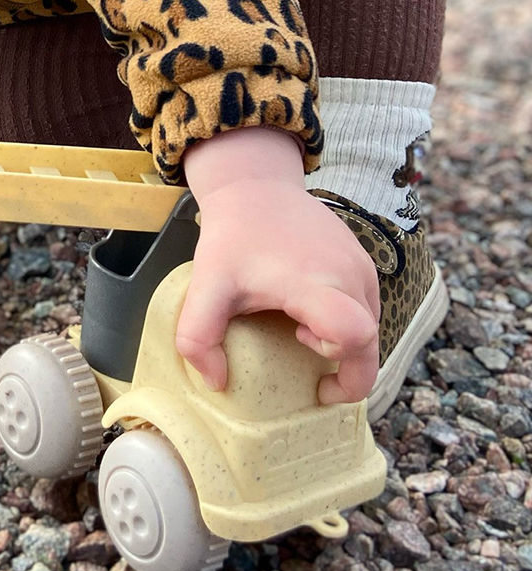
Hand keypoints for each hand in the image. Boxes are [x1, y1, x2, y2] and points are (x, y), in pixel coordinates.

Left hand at [176, 128, 380, 405]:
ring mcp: (362, 266)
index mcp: (314, 282)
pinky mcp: (364, 261)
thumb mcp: (205, 286)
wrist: (255, 186)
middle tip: (312, 373)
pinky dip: (348, 323)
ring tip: (301, 330)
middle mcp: (349, 275)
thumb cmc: (232, 238)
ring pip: (372, 327)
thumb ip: (198, 337)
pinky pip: (368, 307)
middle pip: (371, 343)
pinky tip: (312, 314)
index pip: (354, 334)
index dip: (339, 362)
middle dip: (347, 369)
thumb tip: (216, 384)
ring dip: (345, 344)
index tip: (301, 347)